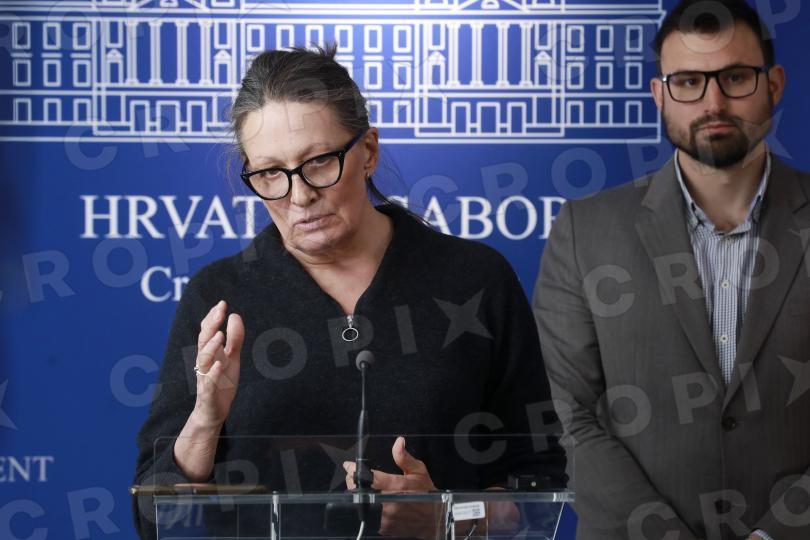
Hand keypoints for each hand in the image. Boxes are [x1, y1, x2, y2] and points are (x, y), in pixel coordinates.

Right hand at [192, 300, 243, 429]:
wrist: (214, 411)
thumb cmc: (222, 381)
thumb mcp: (232, 358)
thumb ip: (235, 338)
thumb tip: (235, 315)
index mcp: (210, 353)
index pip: (207, 331)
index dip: (213, 318)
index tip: (222, 303)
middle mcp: (204, 363)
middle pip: (203, 341)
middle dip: (210, 326)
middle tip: (220, 312)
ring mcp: (205, 378)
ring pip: (203, 361)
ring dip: (211, 347)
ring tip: (220, 335)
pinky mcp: (209, 394)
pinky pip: (209, 383)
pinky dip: (213, 374)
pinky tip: (219, 365)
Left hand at [344, 436, 440, 538]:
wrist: (433, 519)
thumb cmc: (426, 493)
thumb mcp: (418, 471)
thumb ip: (404, 457)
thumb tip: (398, 441)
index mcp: (397, 486)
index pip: (369, 477)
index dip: (356, 471)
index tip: (349, 466)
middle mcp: (390, 503)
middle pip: (361, 492)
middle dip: (353, 483)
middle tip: (352, 477)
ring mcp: (386, 518)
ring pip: (362, 505)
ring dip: (359, 496)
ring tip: (362, 489)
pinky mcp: (385, 528)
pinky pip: (368, 517)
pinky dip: (366, 508)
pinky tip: (370, 502)